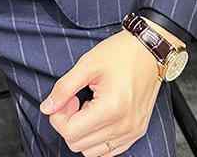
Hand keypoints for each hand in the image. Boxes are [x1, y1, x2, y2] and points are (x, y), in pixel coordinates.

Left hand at [38, 29, 162, 155]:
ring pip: (91, 152)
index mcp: (111, 109)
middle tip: (75, 100)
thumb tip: (47, 107)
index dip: (60, 115)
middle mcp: (124, 126)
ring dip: (83, 132)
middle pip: (78, 145)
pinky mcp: (136, 133)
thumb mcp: (87, 64)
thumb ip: (64, 88)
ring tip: (88, 107)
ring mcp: (132, 132)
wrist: (149, 50)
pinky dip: (97, 139)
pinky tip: (98, 116)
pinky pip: (108, 151)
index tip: (67, 98)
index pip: (70, 133)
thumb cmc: (120, 53)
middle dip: (69, 123)